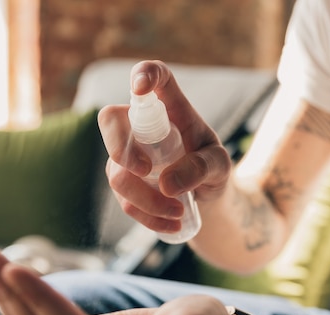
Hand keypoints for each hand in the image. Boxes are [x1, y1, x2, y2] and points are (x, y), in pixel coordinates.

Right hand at [98, 60, 231, 233]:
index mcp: (171, 107)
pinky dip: (147, 216)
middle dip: (120, 148)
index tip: (140, 87)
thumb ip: (201, 167)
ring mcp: (127, 154)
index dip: (143, 73)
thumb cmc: (213, 168)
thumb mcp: (219, 166)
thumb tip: (166, 184)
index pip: (155, 76)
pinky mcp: (123, 182)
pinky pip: (123, 201)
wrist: (207, 197)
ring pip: (116, 172)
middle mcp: (141, 126)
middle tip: (146, 171)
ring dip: (146, 198)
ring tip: (178, 213)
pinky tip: (172, 225)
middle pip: (110, 120)